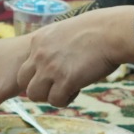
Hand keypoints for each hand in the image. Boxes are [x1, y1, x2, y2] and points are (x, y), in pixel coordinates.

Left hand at [0, 11, 133, 116]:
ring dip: (52, 95)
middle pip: (24, 84)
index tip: (47, 79)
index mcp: (37, 44)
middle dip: (38, 89)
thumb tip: (46, 64)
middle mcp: (39, 56)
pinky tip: (79, 87)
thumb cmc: (93, 34)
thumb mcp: (62, 35)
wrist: (110, 32)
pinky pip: (56, 100)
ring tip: (70, 86)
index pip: (23, 69)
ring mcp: (50, 68)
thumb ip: (50, 49)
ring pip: (36, 95)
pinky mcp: (64, 79)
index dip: (33, 78)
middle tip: (56, 87)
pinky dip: (67, 98)